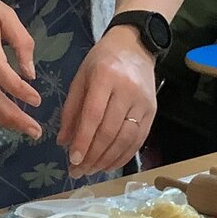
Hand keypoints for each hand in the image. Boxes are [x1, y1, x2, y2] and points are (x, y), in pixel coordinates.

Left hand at [57, 27, 157, 178]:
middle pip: (110, 131)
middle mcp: (128, 90)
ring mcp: (143, 102)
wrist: (135, 46)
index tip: (72, 160)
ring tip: (91, 170)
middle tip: (78, 171)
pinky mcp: (153, 112)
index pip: (94, 115)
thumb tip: (63, 142)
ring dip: (107, 160)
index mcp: (105, 77)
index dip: (83, 140)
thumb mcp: (80, 78)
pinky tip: (109, 165)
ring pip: (125, 139)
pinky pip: (138, 140)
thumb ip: (71, 110)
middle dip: (92, 156)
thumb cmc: (102, 61)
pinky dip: (123, 156)